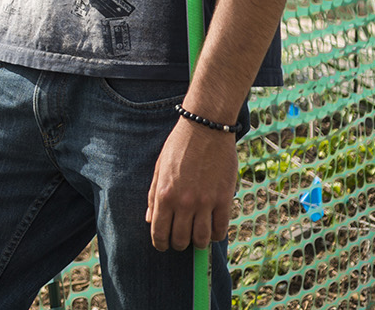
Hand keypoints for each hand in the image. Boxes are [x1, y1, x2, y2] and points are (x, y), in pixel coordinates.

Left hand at [146, 118, 237, 251]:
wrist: (205, 129)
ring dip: (198, 243)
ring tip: (196, 237)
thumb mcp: (159, 169)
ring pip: (202, 239)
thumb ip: (153, 196)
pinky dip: (216, 235)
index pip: (159, 232)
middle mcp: (183, 202)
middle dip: (178, 244)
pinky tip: (212, 229)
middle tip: (180, 240)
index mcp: (164, 195)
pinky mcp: (224, 199)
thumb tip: (150, 220)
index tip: (162, 245)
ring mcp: (205, 202)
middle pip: (181, 240)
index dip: (160, 243)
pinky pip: (221, 229)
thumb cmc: (178, 147)